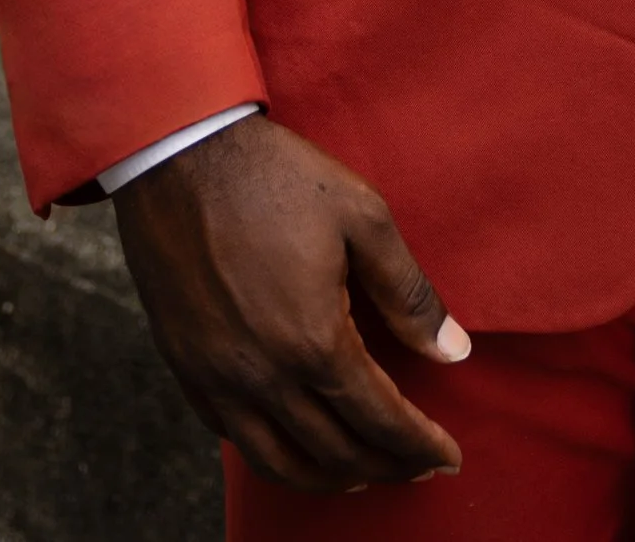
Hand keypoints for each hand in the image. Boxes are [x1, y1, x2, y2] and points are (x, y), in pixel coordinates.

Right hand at [112, 109, 470, 494]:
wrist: (181, 155)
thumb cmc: (277, 177)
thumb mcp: (362, 215)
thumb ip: (408, 292)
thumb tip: (453, 351)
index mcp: (314, 341)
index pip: (380, 420)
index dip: (420, 447)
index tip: (448, 459)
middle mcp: (263, 376)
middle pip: (335, 453)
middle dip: (385, 467)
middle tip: (416, 466)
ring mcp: (217, 380)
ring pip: (280, 463)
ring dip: (329, 478)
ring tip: (363, 473)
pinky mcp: (186, 369)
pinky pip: (233, 438)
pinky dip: (274, 456)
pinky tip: (295, 443)